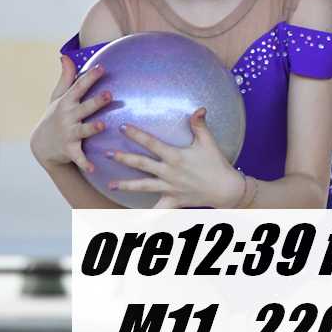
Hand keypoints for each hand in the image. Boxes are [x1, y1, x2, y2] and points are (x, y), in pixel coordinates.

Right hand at [29, 55, 112, 173]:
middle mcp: (68, 116)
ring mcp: (68, 133)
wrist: (41, 145)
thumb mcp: (57, 96)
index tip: (102, 67)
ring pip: (83, 130)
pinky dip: (85, 163)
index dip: (91, 77)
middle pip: (84, 107)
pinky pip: (79, 157)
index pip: (80, 86)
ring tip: (103, 126)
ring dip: (92, 128)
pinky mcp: (69, 150)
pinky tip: (94, 168)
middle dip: (96, 101)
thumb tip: (65, 55)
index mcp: (67, 101)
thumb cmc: (55, 116)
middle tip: (109, 95)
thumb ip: (66, 77)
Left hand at [106, 108, 245, 208]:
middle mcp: (169, 173)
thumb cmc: (216, 163)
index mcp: (175, 156)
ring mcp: (169, 189)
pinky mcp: (173, 202)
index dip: (136, 134)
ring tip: (110, 184)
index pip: (151, 143)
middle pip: (141, 164)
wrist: (225, 189)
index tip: (122, 127)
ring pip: (143, 186)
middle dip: (123, 158)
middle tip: (106, 153)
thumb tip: (200, 108)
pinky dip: (145, 218)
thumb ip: (200, 125)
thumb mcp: (208, 142)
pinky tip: (132, 223)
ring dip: (126, 185)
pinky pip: (157, 211)